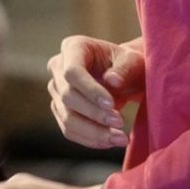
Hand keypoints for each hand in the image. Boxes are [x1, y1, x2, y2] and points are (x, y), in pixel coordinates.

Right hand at [47, 34, 144, 148]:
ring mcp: (56, 90)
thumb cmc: (129, 65)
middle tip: (121, 123)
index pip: (72, 71)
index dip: (90, 90)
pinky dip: (90, 139)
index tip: (112, 104)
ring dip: (94, 132)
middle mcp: (58, 67)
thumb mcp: (134, 61)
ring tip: (120, 138)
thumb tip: (112, 81)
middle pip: (68, 96)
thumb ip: (125, 69)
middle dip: (94, 114)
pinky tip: (110, 141)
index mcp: (73, 47)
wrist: (125, 77)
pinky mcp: (60, 110)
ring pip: (67, 117)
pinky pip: (69, 130)